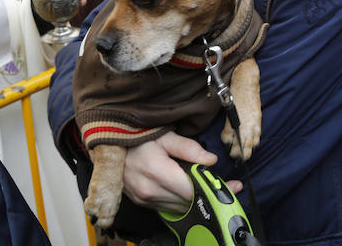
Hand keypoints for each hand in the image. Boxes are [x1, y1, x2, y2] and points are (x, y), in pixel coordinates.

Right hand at [122, 132, 240, 213]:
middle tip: (228, 186)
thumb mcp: (164, 135)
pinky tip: (191, 189)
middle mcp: (149, 190)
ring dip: (197, 199)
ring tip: (212, 187)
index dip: (214, 188)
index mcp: (156, 171)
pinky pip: (168, 206)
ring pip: (180, 207)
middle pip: (189, 201)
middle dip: (209, 194)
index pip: (192, 189)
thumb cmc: (137, 136)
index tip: (232, 186)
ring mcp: (144, 199)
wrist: (109, 144)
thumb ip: (189, 148)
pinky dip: (182, 200)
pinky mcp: (142, 202)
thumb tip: (212, 160)